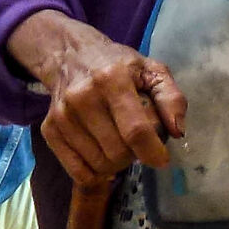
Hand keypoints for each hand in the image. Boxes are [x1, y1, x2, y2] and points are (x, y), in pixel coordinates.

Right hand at [11, 11, 186, 186]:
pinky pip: (77, 171)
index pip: (135, 129)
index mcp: (112, 79)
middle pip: (117, 151)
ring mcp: (63, 116)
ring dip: (116, 163)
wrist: (70, 56)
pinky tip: (103, 156)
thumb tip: (178, 132)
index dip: (152, 151)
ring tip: (120, 145)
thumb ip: (171, 98)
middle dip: (135, 155)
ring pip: (98, 164)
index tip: (162, 160)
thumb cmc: (119, 65)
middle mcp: (83, 98)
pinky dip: (95, 172)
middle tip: (138, 144)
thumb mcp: (152, 70)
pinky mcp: (50, 130)